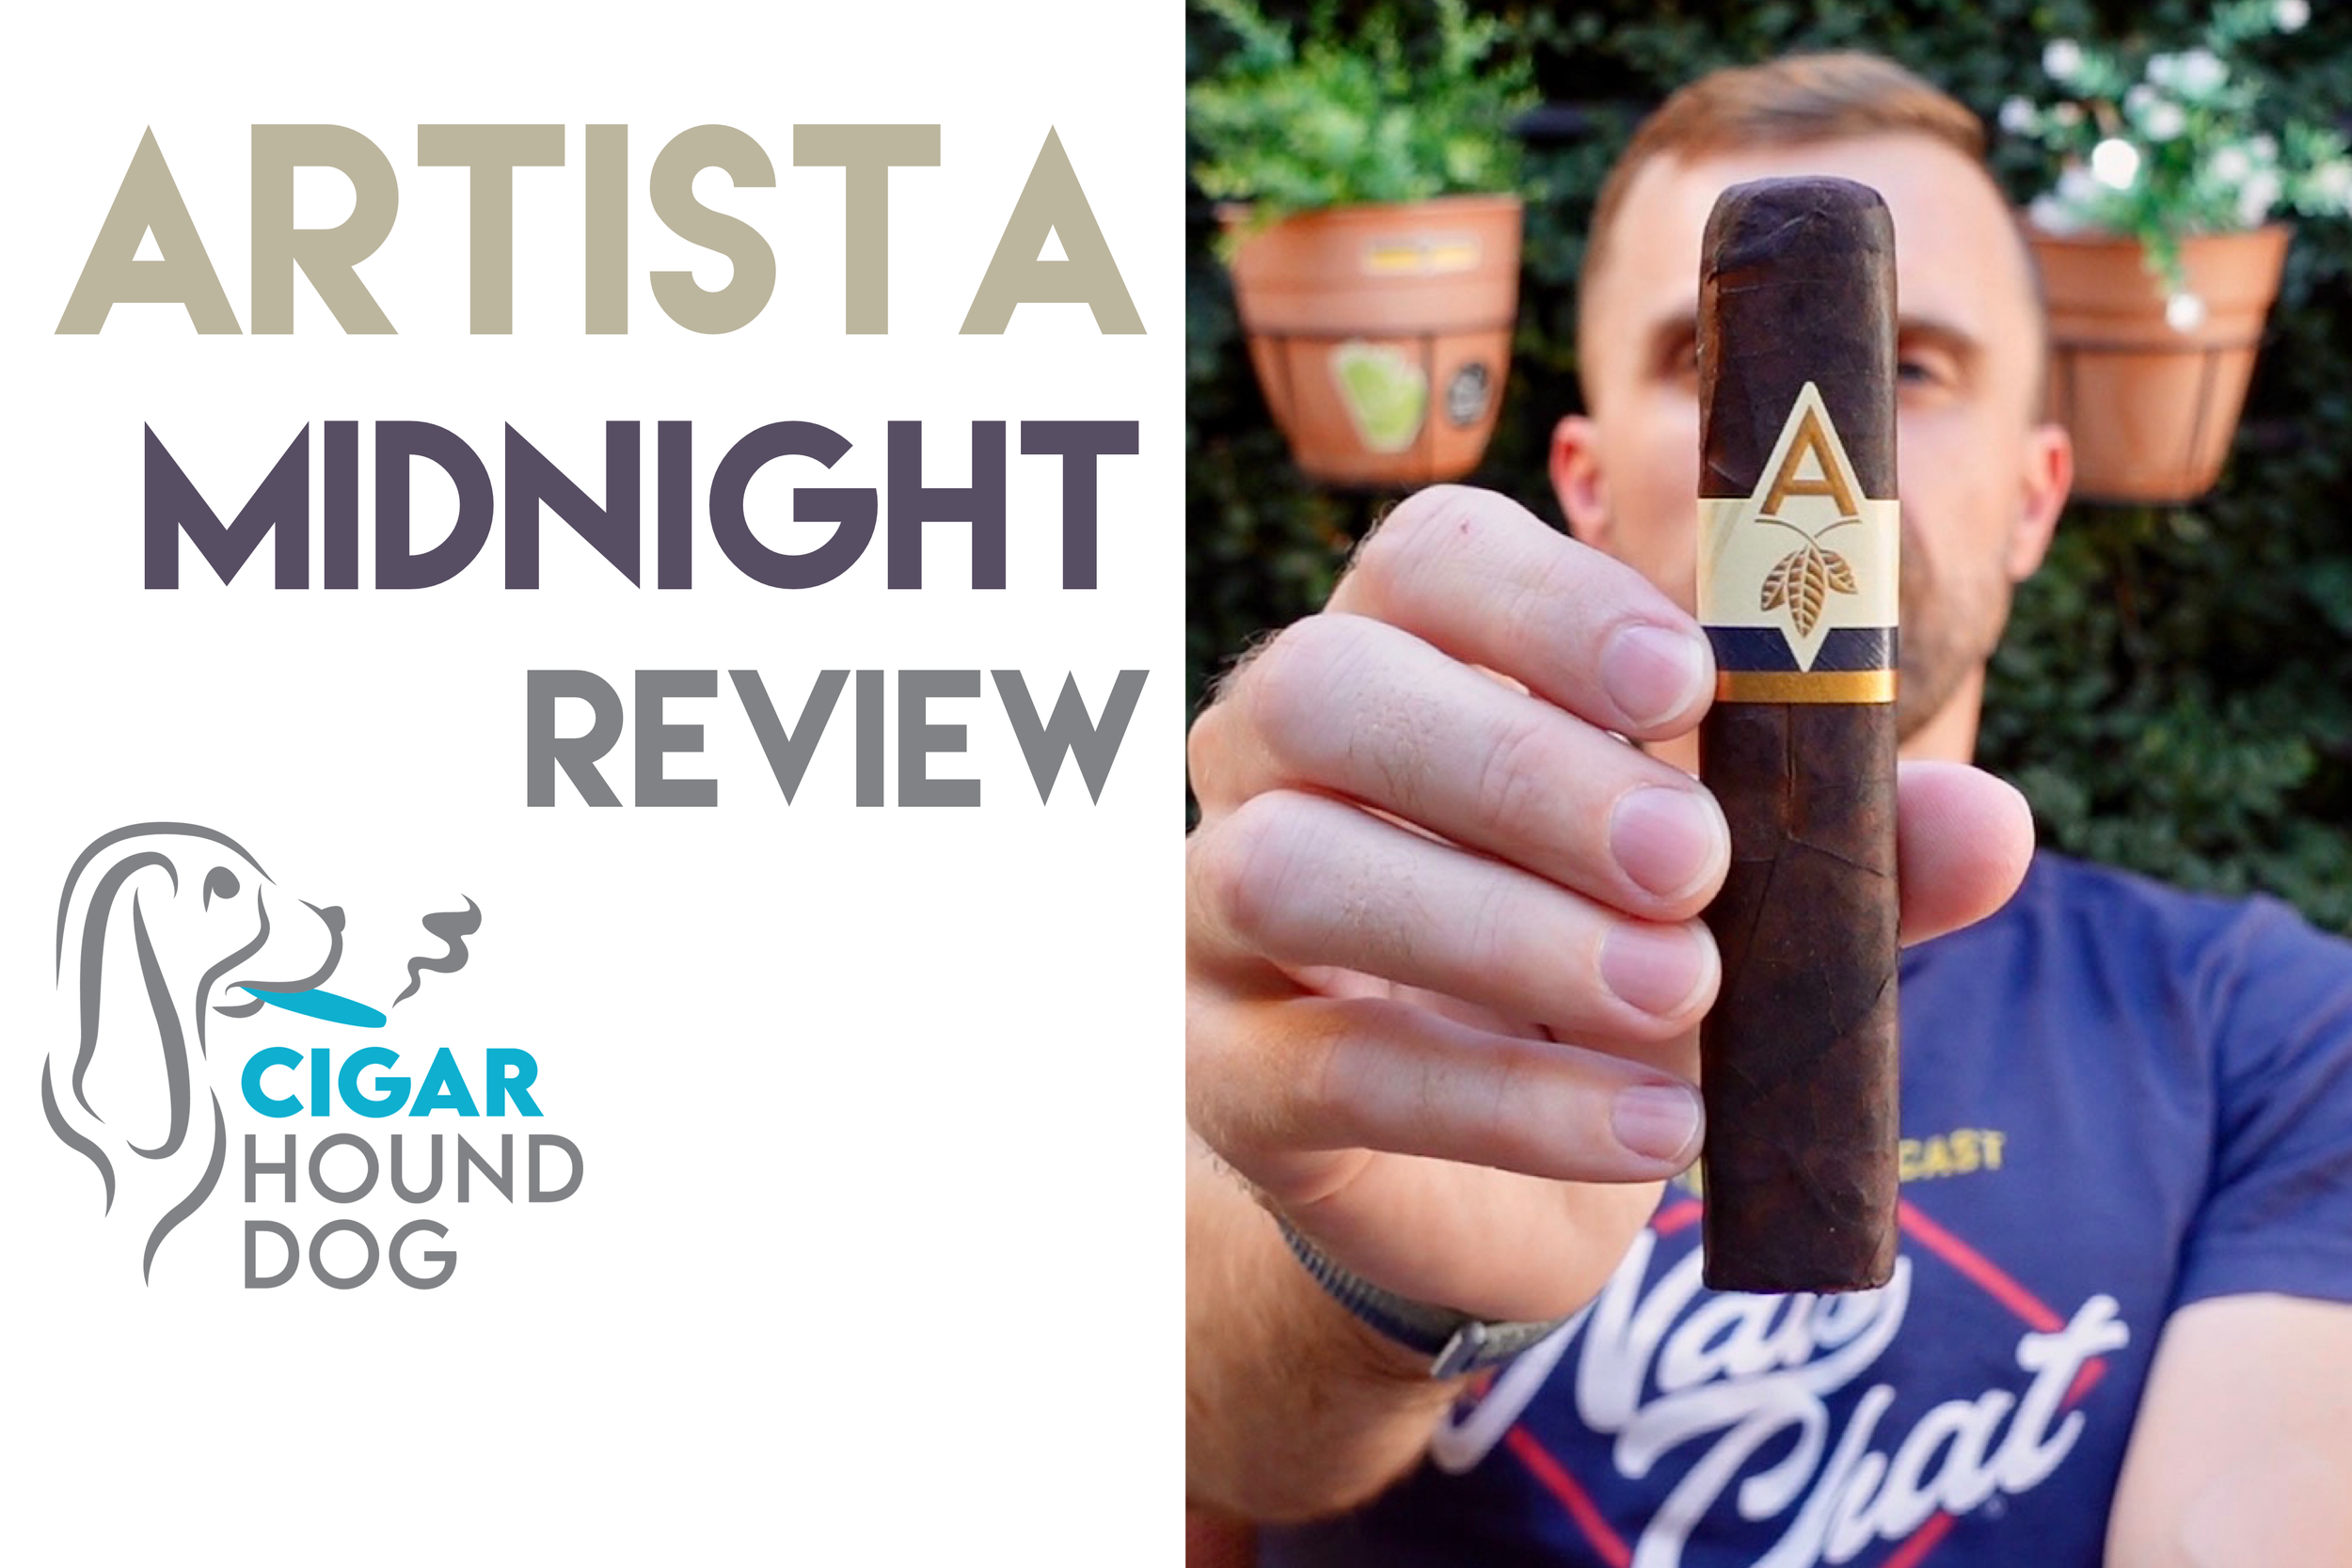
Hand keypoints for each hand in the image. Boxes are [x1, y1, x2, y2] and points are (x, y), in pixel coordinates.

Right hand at [1186, 486, 2033, 1323]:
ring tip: (1679, 996)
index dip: (1546, 601)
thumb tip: (1988, 824)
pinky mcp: (1222, 1071)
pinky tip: (1652, 1127)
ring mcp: (1216, 912)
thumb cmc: (1607, 970)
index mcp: (1404, 657)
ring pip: (1288, 869)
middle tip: (1693, 863)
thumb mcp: (1745, 903)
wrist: (1494, 1175)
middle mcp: (1274, 758)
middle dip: (1514, 763)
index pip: (1424, 559)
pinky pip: (1330, 1069)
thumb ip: (1847, 858)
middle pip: (1321, 687)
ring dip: (1498, 931)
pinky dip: (1506, 1099)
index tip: (1692, 684)